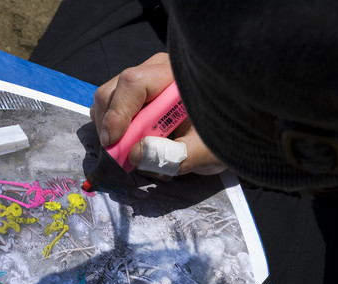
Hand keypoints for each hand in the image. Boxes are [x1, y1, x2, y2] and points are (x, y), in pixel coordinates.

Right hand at [90, 53, 225, 177]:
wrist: (230, 132)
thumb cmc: (223, 136)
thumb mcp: (205, 152)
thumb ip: (172, 156)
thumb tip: (134, 155)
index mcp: (176, 75)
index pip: (134, 84)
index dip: (118, 114)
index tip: (113, 142)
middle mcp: (155, 71)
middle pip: (112, 92)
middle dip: (110, 127)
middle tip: (123, 158)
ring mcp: (142, 82)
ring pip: (106, 102)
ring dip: (113, 134)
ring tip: (140, 153)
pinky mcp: (134, 97)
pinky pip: (110, 112)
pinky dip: (116, 134)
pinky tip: (140, 145)